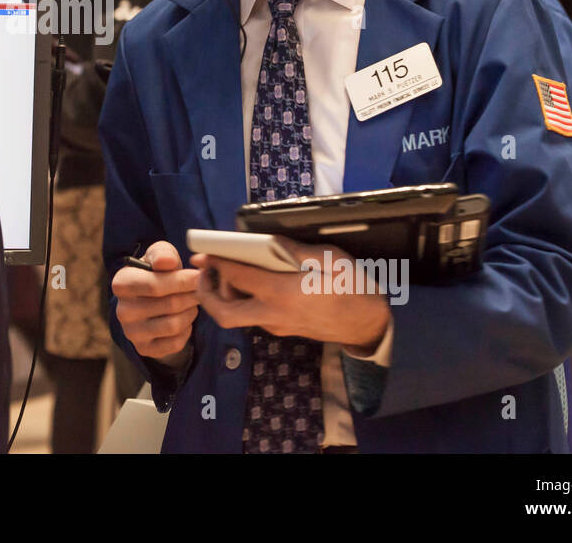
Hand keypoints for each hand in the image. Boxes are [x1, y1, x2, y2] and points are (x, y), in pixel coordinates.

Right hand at [112, 240, 199, 362]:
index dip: (182, 281)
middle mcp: (122, 310)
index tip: (198, 276)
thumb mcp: (158, 256)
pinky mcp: (144, 349)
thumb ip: (163, 254)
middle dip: (191, 296)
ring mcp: (132, 332)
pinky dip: (186, 331)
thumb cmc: (155, 273)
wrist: (147, 300)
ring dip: (190, 312)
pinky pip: (175, 343)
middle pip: (170, 305)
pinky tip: (183, 319)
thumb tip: (167, 263)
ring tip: (192, 303)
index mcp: (121, 284)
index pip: (155, 285)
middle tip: (200, 290)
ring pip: (175, 324)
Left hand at [191, 237, 390, 349]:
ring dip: (222, 297)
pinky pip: (251, 317)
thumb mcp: (331, 259)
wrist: (369, 324)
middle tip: (203, 271)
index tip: (206, 251)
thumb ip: (296, 250)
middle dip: (206, 293)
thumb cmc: (353, 287)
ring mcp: (276, 326)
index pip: (239, 277)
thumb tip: (270, 241)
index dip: (218, 262)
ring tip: (221, 273)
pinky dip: (240, 300)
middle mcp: (274, 314)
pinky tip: (247, 282)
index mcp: (284, 293)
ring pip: (235, 317)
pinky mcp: (281, 330)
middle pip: (224, 313)